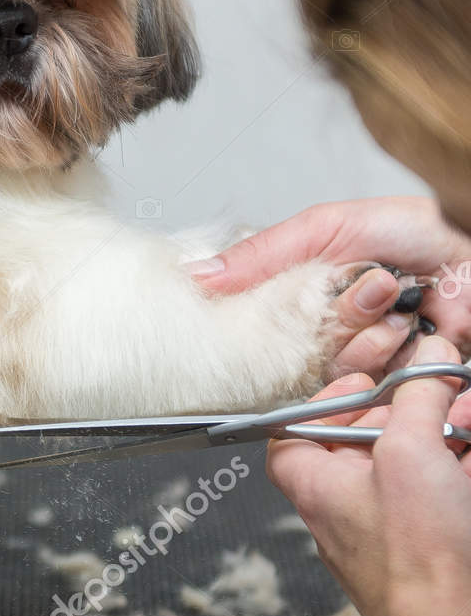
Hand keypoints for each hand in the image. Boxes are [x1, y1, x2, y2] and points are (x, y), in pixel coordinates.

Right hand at [189, 197, 470, 375]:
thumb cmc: (416, 227)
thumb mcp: (325, 227)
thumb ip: (261, 254)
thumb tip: (198, 276)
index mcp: (302, 294)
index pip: (262, 326)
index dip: (271, 324)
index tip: (295, 304)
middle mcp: (328, 328)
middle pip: (301, 354)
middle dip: (338, 321)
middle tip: (370, 288)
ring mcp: (362, 353)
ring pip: (338, 372)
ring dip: (370, 338)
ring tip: (398, 305)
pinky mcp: (394, 376)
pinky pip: (373, 388)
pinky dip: (394, 357)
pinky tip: (412, 330)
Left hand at [265, 335, 470, 615]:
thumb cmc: (418, 556)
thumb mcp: (410, 449)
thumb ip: (416, 396)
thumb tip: (425, 361)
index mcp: (317, 484)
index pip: (295, 433)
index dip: (325, 402)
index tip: (365, 381)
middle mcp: (348, 508)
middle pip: (370, 442)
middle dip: (416, 410)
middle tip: (446, 393)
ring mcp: (394, 531)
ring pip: (418, 466)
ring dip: (449, 435)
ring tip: (469, 424)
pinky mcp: (434, 547)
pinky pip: (446, 496)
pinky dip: (464, 470)